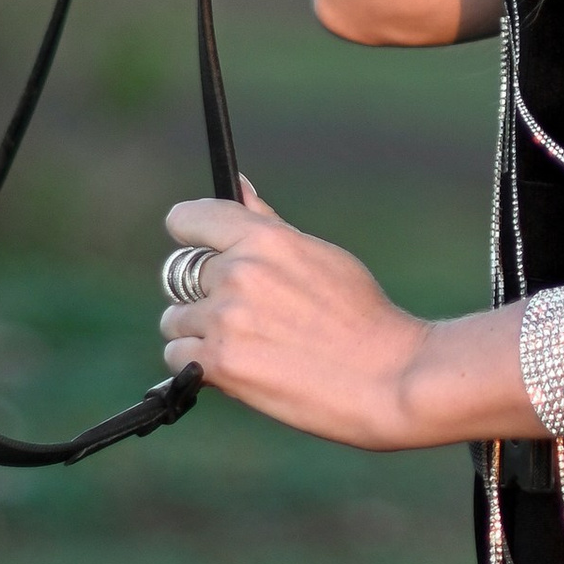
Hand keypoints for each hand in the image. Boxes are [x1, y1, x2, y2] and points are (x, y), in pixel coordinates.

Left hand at [160, 181, 437, 448]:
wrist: (388, 378)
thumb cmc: (363, 317)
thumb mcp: (319, 256)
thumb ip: (266, 225)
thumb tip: (238, 185)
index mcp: (265, 239)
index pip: (190, 219)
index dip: (189, 234)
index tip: (195, 248)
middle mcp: (239, 272)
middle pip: (179, 275)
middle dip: (202, 294)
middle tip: (240, 316)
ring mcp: (226, 318)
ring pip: (174, 320)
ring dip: (198, 333)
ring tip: (245, 346)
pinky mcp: (219, 363)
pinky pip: (177, 357)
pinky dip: (197, 366)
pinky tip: (235, 369)